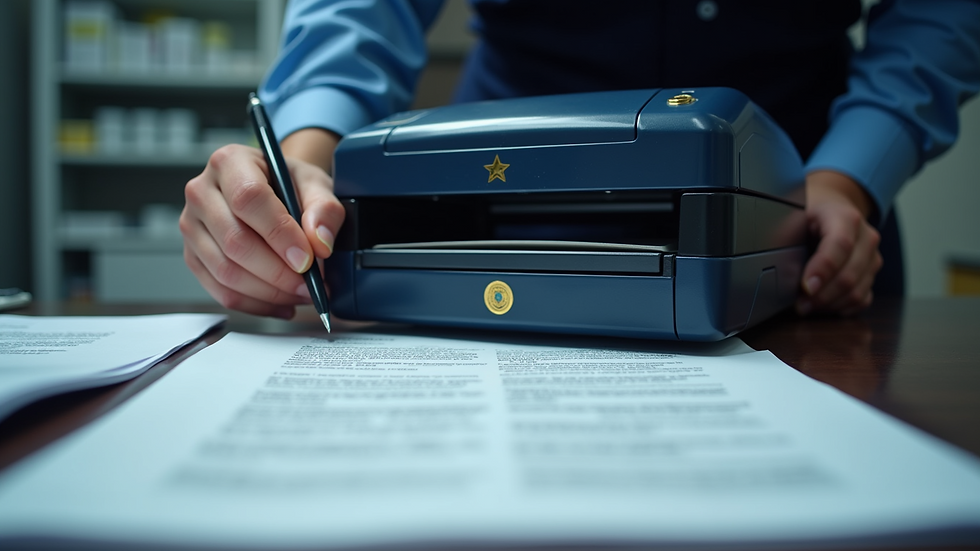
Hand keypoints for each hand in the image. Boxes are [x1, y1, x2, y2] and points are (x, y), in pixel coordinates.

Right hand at [180, 129, 344, 317]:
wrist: (272, 190)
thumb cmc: (289, 184)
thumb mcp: (315, 184)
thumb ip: (324, 209)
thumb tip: (320, 243)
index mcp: (230, 162)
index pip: (249, 199)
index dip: (280, 234)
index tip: (306, 259)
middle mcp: (201, 191)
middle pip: (235, 241)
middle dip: (278, 273)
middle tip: (311, 285)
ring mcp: (192, 226)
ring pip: (226, 271)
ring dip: (269, 292)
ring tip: (301, 294)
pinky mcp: (193, 256)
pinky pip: (220, 290)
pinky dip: (255, 304)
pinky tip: (282, 304)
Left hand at [797, 170, 882, 316]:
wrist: (833, 208)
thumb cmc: (811, 214)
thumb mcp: (794, 214)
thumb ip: (786, 235)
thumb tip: (772, 263)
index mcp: (845, 217)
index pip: (840, 245)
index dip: (823, 269)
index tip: (805, 287)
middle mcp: (865, 237)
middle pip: (850, 273)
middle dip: (822, 295)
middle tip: (799, 304)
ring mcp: (872, 257)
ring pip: (857, 291)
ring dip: (829, 304)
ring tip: (806, 307)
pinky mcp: (871, 274)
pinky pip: (862, 299)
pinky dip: (841, 308)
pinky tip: (822, 306)